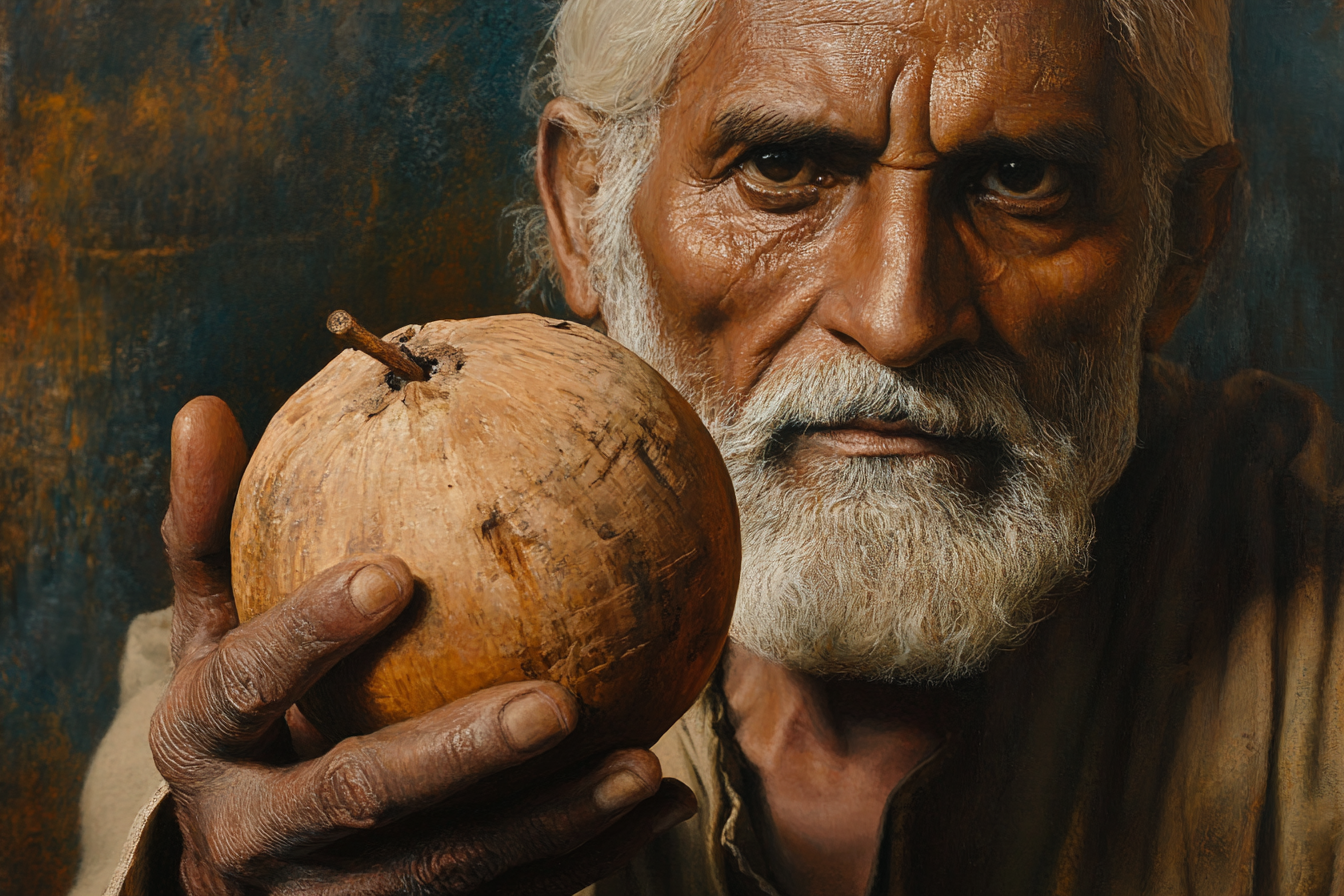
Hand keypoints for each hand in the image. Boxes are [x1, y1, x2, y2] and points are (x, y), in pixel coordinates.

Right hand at [149, 397, 696, 895]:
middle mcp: (258, 835)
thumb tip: (202, 409)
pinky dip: (589, 862)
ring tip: (642, 766)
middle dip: (458, 755)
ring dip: (551, 824)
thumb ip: (208, 534)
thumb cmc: (241, 722)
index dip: (311, 633)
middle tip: (555, 702)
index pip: (247, 685)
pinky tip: (661, 802)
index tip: (392, 572)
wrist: (237, 880)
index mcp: (203, 744)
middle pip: (360, 797)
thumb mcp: (210, 634)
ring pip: (446, 873)